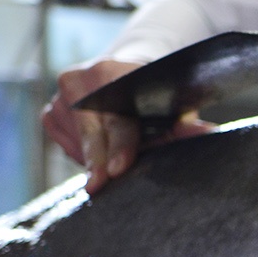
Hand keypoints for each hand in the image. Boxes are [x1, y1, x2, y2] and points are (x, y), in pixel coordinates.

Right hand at [42, 59, 213, 194]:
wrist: (120, 78)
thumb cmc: (150, 96)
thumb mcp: (170, 105)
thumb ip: (185, 121)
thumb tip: (207, 132)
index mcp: (111, 71)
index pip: (115, 115)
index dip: (119, 144)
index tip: (117, 169)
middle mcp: (78, 80)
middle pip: (89, 130)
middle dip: (97, 160)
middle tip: (99, 186)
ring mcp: (59, 97)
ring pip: (75, 141)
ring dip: (94, 159)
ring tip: (113, 163)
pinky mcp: (49, 114)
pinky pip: (63, 144)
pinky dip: (81, 155)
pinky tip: (97, 154)